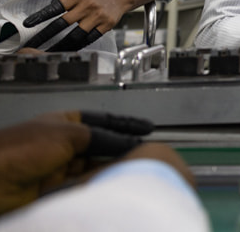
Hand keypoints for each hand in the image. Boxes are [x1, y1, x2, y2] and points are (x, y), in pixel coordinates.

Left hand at [0, 111, 156, 214]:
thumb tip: (127, 142)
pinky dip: (98, 182)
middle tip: (145, 150)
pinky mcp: (57, 188)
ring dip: (111, 166)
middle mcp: (64, 143)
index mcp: (64, 123)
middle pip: (102, 144)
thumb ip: (102, 137)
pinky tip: (112, 181)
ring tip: (133, 167)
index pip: (103, 121)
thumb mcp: (70, 135)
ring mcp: (60, 166)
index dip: (126, 124)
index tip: (147, 127)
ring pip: (94, 165)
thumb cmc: (22, 148)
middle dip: (122, 147)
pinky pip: (85, 183)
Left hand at [22, 0, 131, 51]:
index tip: (28, 24)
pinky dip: (78, 45)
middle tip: (32, 44)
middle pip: (62, 23)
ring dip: (61, 45)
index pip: (56, 7)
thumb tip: (47, 6)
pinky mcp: (106, 25)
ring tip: (49, 51)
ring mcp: (97, 16)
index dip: (41, 16)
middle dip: (45, 35)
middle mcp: (87, 5)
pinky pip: (89, 39)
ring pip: (75, 35)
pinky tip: (69, 49)